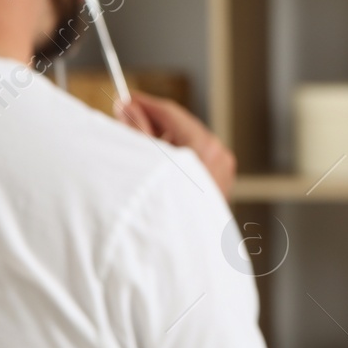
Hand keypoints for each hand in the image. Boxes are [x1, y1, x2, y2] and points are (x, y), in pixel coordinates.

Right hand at [116, 91, 236, 196]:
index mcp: (201, 146)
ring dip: (164, 140)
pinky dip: (176, 157)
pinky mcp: (220, 183)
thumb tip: (129, 107)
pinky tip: (157, 168)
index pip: (169, 111)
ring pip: (188, 141)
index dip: (143, 103)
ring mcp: (223, 169)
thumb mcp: (141, 159)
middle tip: (126, 123)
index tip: (124, 99)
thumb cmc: (162, 207)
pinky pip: (196, 158)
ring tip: (140, 152)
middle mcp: (217, 154)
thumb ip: (135, 128)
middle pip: (180, 125)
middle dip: (153, 123)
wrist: (178, 248)